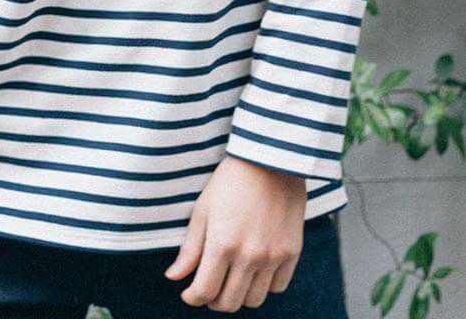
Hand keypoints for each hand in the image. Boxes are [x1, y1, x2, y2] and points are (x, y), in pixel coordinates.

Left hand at [162, 154, 307, 312]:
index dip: (193, 297)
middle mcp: (249, 256)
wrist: (269, 162)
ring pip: (254, 300)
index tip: (189, 294)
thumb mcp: (203, 210)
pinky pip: (278, 287)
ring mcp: (273, 257)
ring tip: (230, 280)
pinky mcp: (292, 253)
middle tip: (207, 289)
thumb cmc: (230, 182)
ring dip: (238, 296)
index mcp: (222, 244)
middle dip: (213, 301)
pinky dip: (264, 286)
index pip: (205, 291)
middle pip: (229, 302)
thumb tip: (174, 277)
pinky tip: (254, 271)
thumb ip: (190, 248)